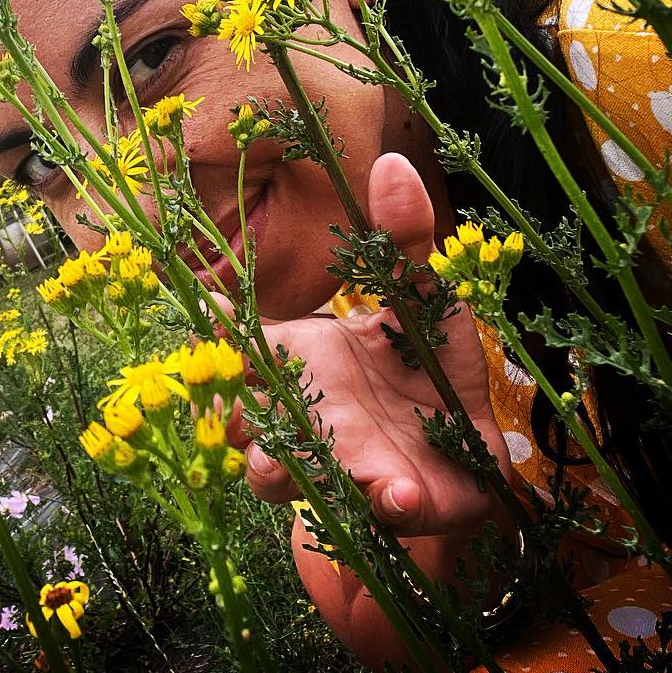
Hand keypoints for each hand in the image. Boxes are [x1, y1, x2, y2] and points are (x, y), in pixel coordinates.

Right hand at [227, 152, 510, 538]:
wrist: (475, 449)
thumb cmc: (434, 366)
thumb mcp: (425, 293)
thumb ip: (404, 237)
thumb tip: (391, 163)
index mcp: (303, 358)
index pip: (240, 345)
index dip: (210, 335)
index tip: (195, 317)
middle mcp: (306, 415)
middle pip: (244, 418)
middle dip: (232, 417)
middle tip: (232, 409)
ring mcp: (340, 465)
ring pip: (286, 474)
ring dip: (287, 471)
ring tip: (290, 460)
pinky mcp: (393, 504)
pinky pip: (378, 509)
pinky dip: (386, 503)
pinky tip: (399, 493)